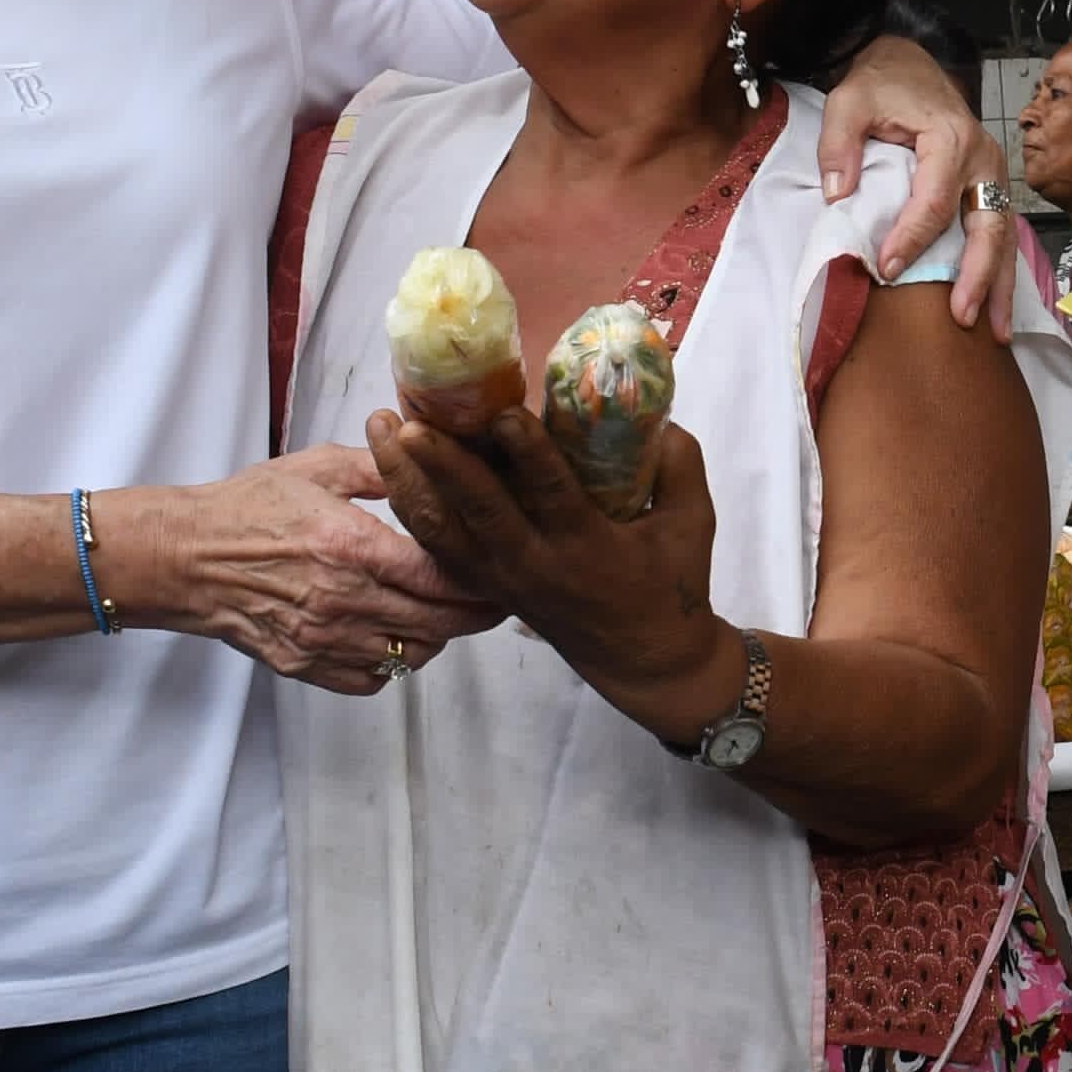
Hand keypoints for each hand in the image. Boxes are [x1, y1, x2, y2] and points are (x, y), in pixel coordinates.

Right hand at [112, 446, 500, 693]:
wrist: (182, 557)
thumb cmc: (248, 507)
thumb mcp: (317, 468)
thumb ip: (380, 468)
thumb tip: (430, 454)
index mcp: (352, 547)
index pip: (440, 576)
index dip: (480, 580)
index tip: (502, 570)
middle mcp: (343, 600)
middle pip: (438, 624)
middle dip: (475, 614)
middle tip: (495, 599)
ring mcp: (323, 639)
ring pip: (409, 655)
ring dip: (435, 637)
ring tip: (442, 613)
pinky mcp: (304, 664)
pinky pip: (370, 679)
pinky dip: (390, 662)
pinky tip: (391, 634)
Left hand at [366, 408, 729, 731]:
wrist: (643, 658)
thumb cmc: (672, 584)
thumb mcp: (692, 524)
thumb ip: (679, 465)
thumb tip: (657, 413)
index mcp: (585, 547)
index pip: (551, 495)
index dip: (528, 454)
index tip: (504, 413)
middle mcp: (532, 564)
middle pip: (475, 512)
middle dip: (439, 465)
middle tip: (408, 420)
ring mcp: (500, 577)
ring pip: (439, 530)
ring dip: (405, 480)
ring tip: (379, 428)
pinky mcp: (483, 584)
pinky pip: (434, 544)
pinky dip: (409, 505)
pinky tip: (388, 467)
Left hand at [821, 34, 1019, 336]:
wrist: (910, 63)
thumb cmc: (881, 84)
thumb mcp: (848, 99)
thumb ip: (838, 142)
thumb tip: (838, 194)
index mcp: (950, 138)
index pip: (934, 200)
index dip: (911, 238)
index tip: (885, 268)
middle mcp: (983, 158)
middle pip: (988, 225)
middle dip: (977, 275)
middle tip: (961, 317)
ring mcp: (993, 174)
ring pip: (1004, 236)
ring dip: (1000, 285)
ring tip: (996, 332)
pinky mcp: (991, 186)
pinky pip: (1001, 233)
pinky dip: (1000, 272)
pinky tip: (996, 308)